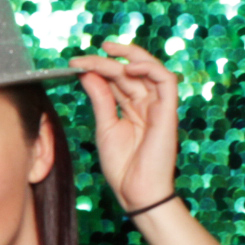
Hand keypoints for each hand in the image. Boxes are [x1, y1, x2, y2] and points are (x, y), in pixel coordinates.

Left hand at [68, 40, 179, 211]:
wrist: (136, 192)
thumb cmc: (123, 167)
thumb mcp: (105, 127)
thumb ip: (100, 99)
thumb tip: (87, 73)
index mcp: (132, 108)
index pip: (117, 78)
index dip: (97, 67)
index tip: (75, 64)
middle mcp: (147, 103)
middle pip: (130, 71)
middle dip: (107, 59)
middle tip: (84, 55)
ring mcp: (159, 107)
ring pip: (150, 69)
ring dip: (130, 56)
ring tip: (107, 51)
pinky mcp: (169, 112)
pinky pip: (167, 81)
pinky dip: (150, 68)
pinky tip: (129, 67)